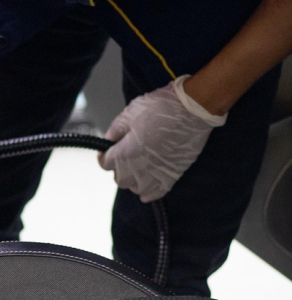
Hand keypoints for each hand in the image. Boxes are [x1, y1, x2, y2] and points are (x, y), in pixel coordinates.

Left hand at [98, 76, 226, 201]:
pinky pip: (156, 193)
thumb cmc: (162, 107)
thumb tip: (107, 140)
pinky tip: (147, 186)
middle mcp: (138, 168)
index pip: (105, 163)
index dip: (104, 155)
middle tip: (124, 157)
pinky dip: (150, 192)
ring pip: (136, 188)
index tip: (107, 150)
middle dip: (118, 168)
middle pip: (119, 179)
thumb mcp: (131, 112)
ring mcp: (156, 174)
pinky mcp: (172, 175)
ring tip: (137, 170)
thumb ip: (115, 129)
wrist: (195, 108)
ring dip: (133, 181)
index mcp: (124, 153)